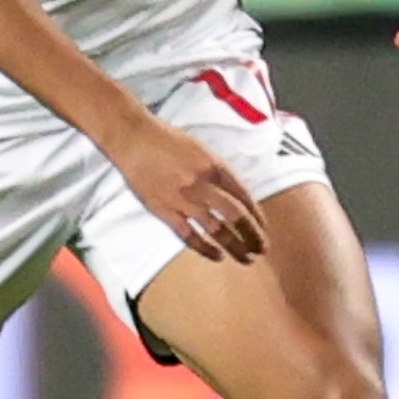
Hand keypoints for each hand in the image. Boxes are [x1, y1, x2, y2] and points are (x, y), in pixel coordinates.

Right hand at [107, 114, 264, 262]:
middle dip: (252, 236)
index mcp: (215, 167)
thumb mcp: (202, 149)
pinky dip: (206, 249)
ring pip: (217, 230)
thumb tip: (235, 195)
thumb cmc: (167, 141)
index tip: (263, 229)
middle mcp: (203, 184)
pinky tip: (217, 256)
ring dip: (235, 247)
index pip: (245, 197)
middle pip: (236, 216)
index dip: (257, 217)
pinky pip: (189, 235)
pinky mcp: (165, 211)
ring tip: (246, 258)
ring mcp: (184, 199)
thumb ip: (218, 172)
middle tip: (262, 249)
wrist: (134, 139)